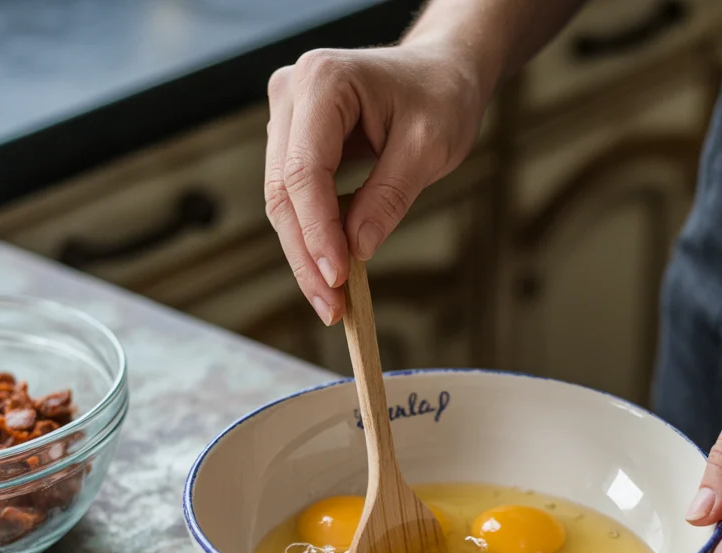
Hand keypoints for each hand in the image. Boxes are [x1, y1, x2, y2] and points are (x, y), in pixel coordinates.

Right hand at [265, 43, 487, 325]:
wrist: (438, 74)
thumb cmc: (439, 97)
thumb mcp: (430, 146)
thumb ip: (391, 195)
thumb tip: (358, 249)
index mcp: (323, 81)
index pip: (306, 170)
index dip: (318, 231)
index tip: (337, 278)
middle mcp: (292, 94)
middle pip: (283, 191)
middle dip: (306, 255)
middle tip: (332, 308)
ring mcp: (287, 118)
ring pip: (282, 202)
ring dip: (305, 255)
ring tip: (332, 303)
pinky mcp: (294, 142)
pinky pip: (295, 200)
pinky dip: (312, 239)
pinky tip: (331, 275)